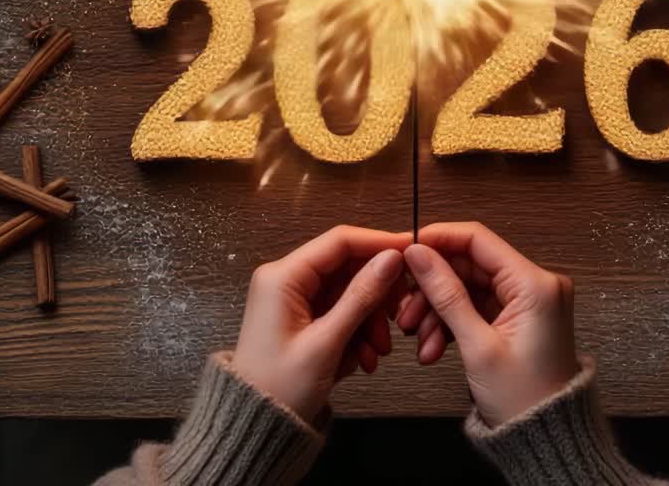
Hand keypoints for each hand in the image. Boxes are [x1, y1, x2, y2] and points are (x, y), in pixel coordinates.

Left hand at [232, 225, 410, 423]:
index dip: (378, 243)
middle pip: (347, 268)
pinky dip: (356, 333)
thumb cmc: (280, 388)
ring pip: (348, 294)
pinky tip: (364, 359)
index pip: (339, 241)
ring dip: (368, 321)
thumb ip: (361, 296)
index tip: (412, 251)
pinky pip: (339, 313)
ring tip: (377, 352)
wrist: (255, 427)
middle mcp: (285, 280)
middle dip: (375, 295)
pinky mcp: (301, 319)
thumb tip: (392, 258)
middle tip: (399, 316)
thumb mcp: (327, 342)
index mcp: (282, 277)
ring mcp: (293, 300)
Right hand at [398, 222, 578, 426]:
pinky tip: (434, 347)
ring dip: (438, 311)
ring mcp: (527, 302)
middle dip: (432, 289)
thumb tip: (418, 254)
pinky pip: (476, 307)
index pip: (479, 239)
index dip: (438, 239)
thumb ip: (446, 294)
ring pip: (467, 288)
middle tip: (404, 311)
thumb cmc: (524, 399)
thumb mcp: (476, 345)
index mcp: (536, 284)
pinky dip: (452, 324)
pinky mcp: (517, 317)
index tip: (406, 248)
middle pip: (469, 266)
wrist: (545, 437)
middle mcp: (536, 285)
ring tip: (419, 340)